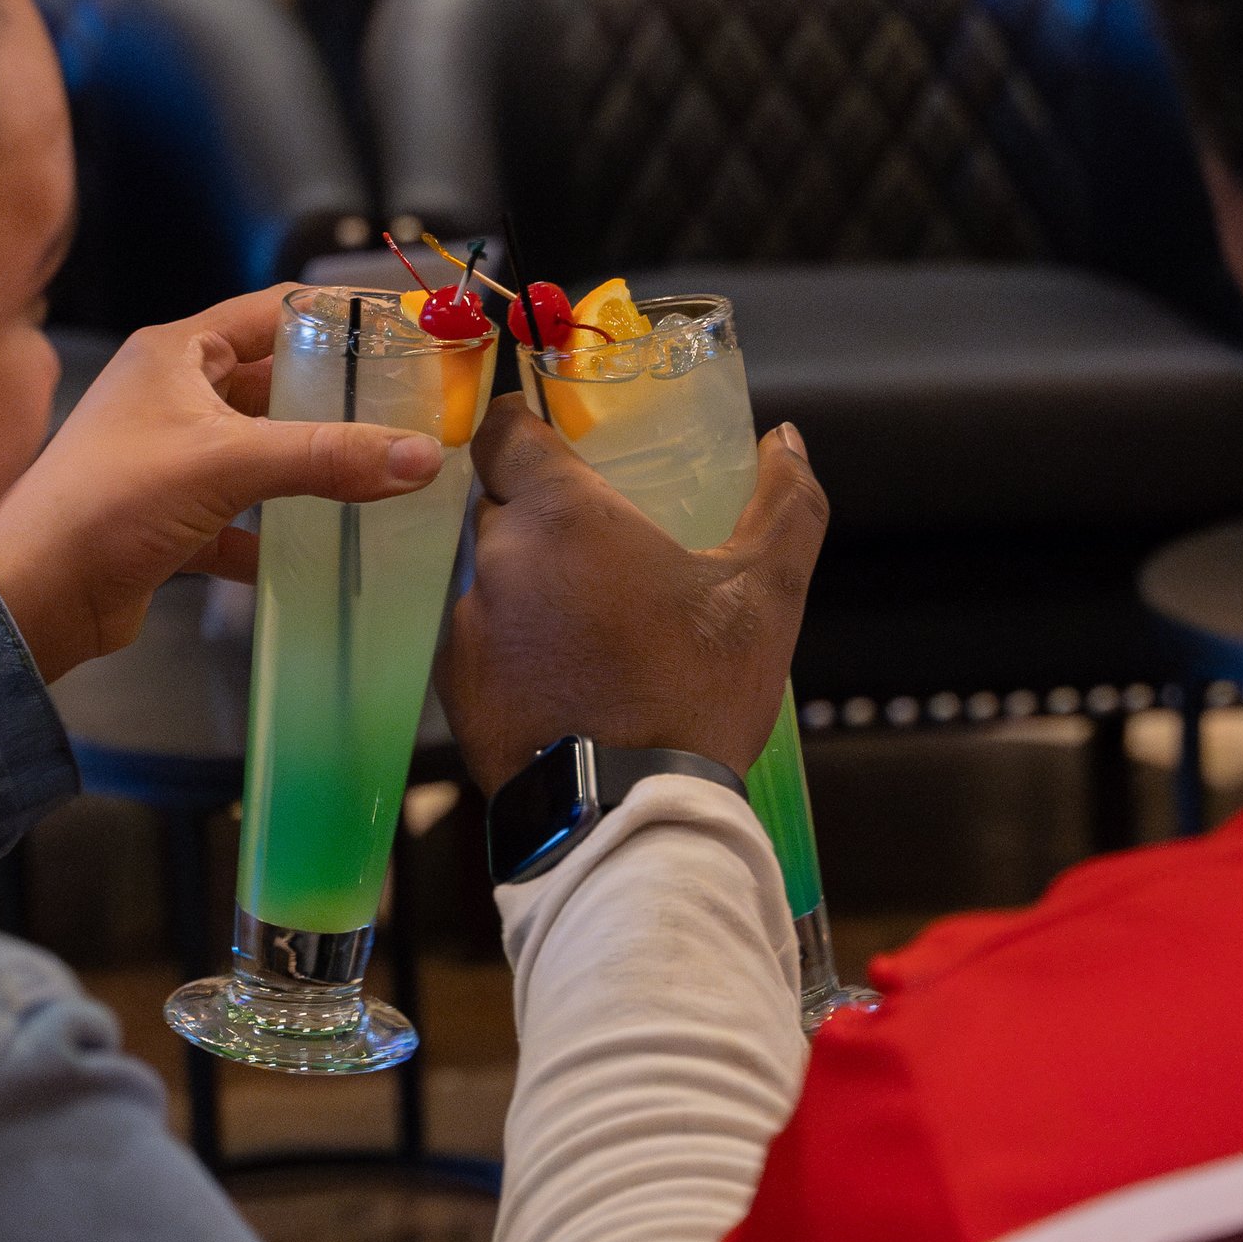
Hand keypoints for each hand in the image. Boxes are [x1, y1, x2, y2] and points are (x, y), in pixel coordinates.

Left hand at [0, 292, 443, 681]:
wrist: (34, 596)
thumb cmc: (113, 502)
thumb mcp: (228, 465)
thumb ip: (327, 457)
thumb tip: (423, 456)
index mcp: (177, 353)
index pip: (273, 310)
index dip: (339, 315)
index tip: (406, 330)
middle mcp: (171, 394)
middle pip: (272, 382)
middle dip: (335, 398)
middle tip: (407, 411)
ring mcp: (168, 457)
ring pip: (259, 450)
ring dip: (311, 465)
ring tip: (382, 473)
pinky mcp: (168, 517)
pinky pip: (239, 515)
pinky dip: (277, 531)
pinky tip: (321, 549)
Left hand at [440, 397, 826, 798]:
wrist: (630, 815)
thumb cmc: (695, 694)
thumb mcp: (764, 596)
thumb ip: (786, 507)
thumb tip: (787, 441)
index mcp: (562, 517)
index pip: (507, 432)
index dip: (528, 426)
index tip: (555, 439)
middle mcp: (498, 560)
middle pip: (496, 502)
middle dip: (539, 512)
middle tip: (596, 539)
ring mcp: (467, 626)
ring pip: (487, 573)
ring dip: (525, 580)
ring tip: (585, 615)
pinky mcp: (455, 687)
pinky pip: (476, 637)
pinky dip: (510, 642)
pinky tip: (562, 671)